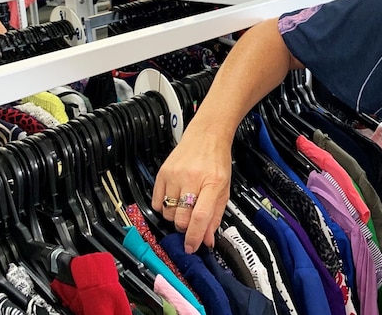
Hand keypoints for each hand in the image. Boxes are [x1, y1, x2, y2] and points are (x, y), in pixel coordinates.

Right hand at [152, 124, 232, 252]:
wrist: (207, 135)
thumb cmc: (217, 160)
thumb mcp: (224, 188)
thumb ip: (215, 216)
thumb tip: (206, 240)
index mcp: (212, 183)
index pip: (200, 216)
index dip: (194, 237)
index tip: (192, 247)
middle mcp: (192, 178)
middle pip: (181, 218)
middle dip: (185, 228)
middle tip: (191, 222)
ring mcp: (175, 175)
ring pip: (168, 212)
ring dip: (176, 217)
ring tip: (184, 205)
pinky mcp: (162, 172)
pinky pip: (156, 202)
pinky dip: (164, 207)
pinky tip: (174, 199)